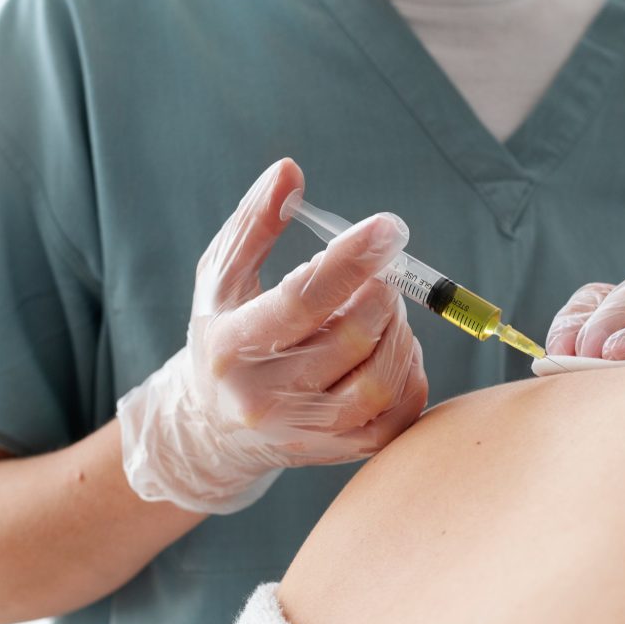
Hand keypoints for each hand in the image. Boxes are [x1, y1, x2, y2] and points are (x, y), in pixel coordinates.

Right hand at [117, 159, 427, 513]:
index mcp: (231, 345)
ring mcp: (304, 432)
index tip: (389, 229)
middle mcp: (264, 398)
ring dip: (400, 334)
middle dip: (381, 295)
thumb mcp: (221, 278)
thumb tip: (290, 171)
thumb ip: (255, 223)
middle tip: (381, 276)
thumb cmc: (223, 337)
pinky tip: (393, 352)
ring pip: (380, 382)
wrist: (213, 430)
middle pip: (350, 340)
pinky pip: (399, 415)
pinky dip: (412, 374)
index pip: (302, 301)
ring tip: (386, 314)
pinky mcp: (338, 452)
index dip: (351, 262)